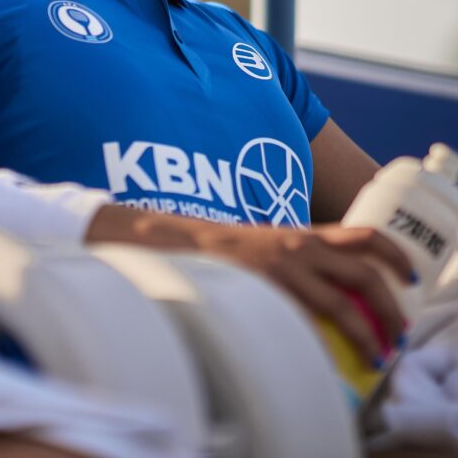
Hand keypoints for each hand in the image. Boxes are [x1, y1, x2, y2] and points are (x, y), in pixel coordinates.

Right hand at [86, 205, 412, 365]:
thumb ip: (304, 255)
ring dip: (368, 335)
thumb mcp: (275, 242)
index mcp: (307, 234)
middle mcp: (301, 248)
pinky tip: (329, 361)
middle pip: (364, 276)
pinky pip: (307, 325)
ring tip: (375, 355)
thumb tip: (334, 281)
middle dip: (390, 309)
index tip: (411, 276)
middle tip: (397, 334)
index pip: (366, 236)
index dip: (396, 256)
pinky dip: (325, 346)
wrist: (186, 244)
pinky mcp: (267, 292)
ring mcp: (285, 271)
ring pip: (342, 306)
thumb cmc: (232, 249)